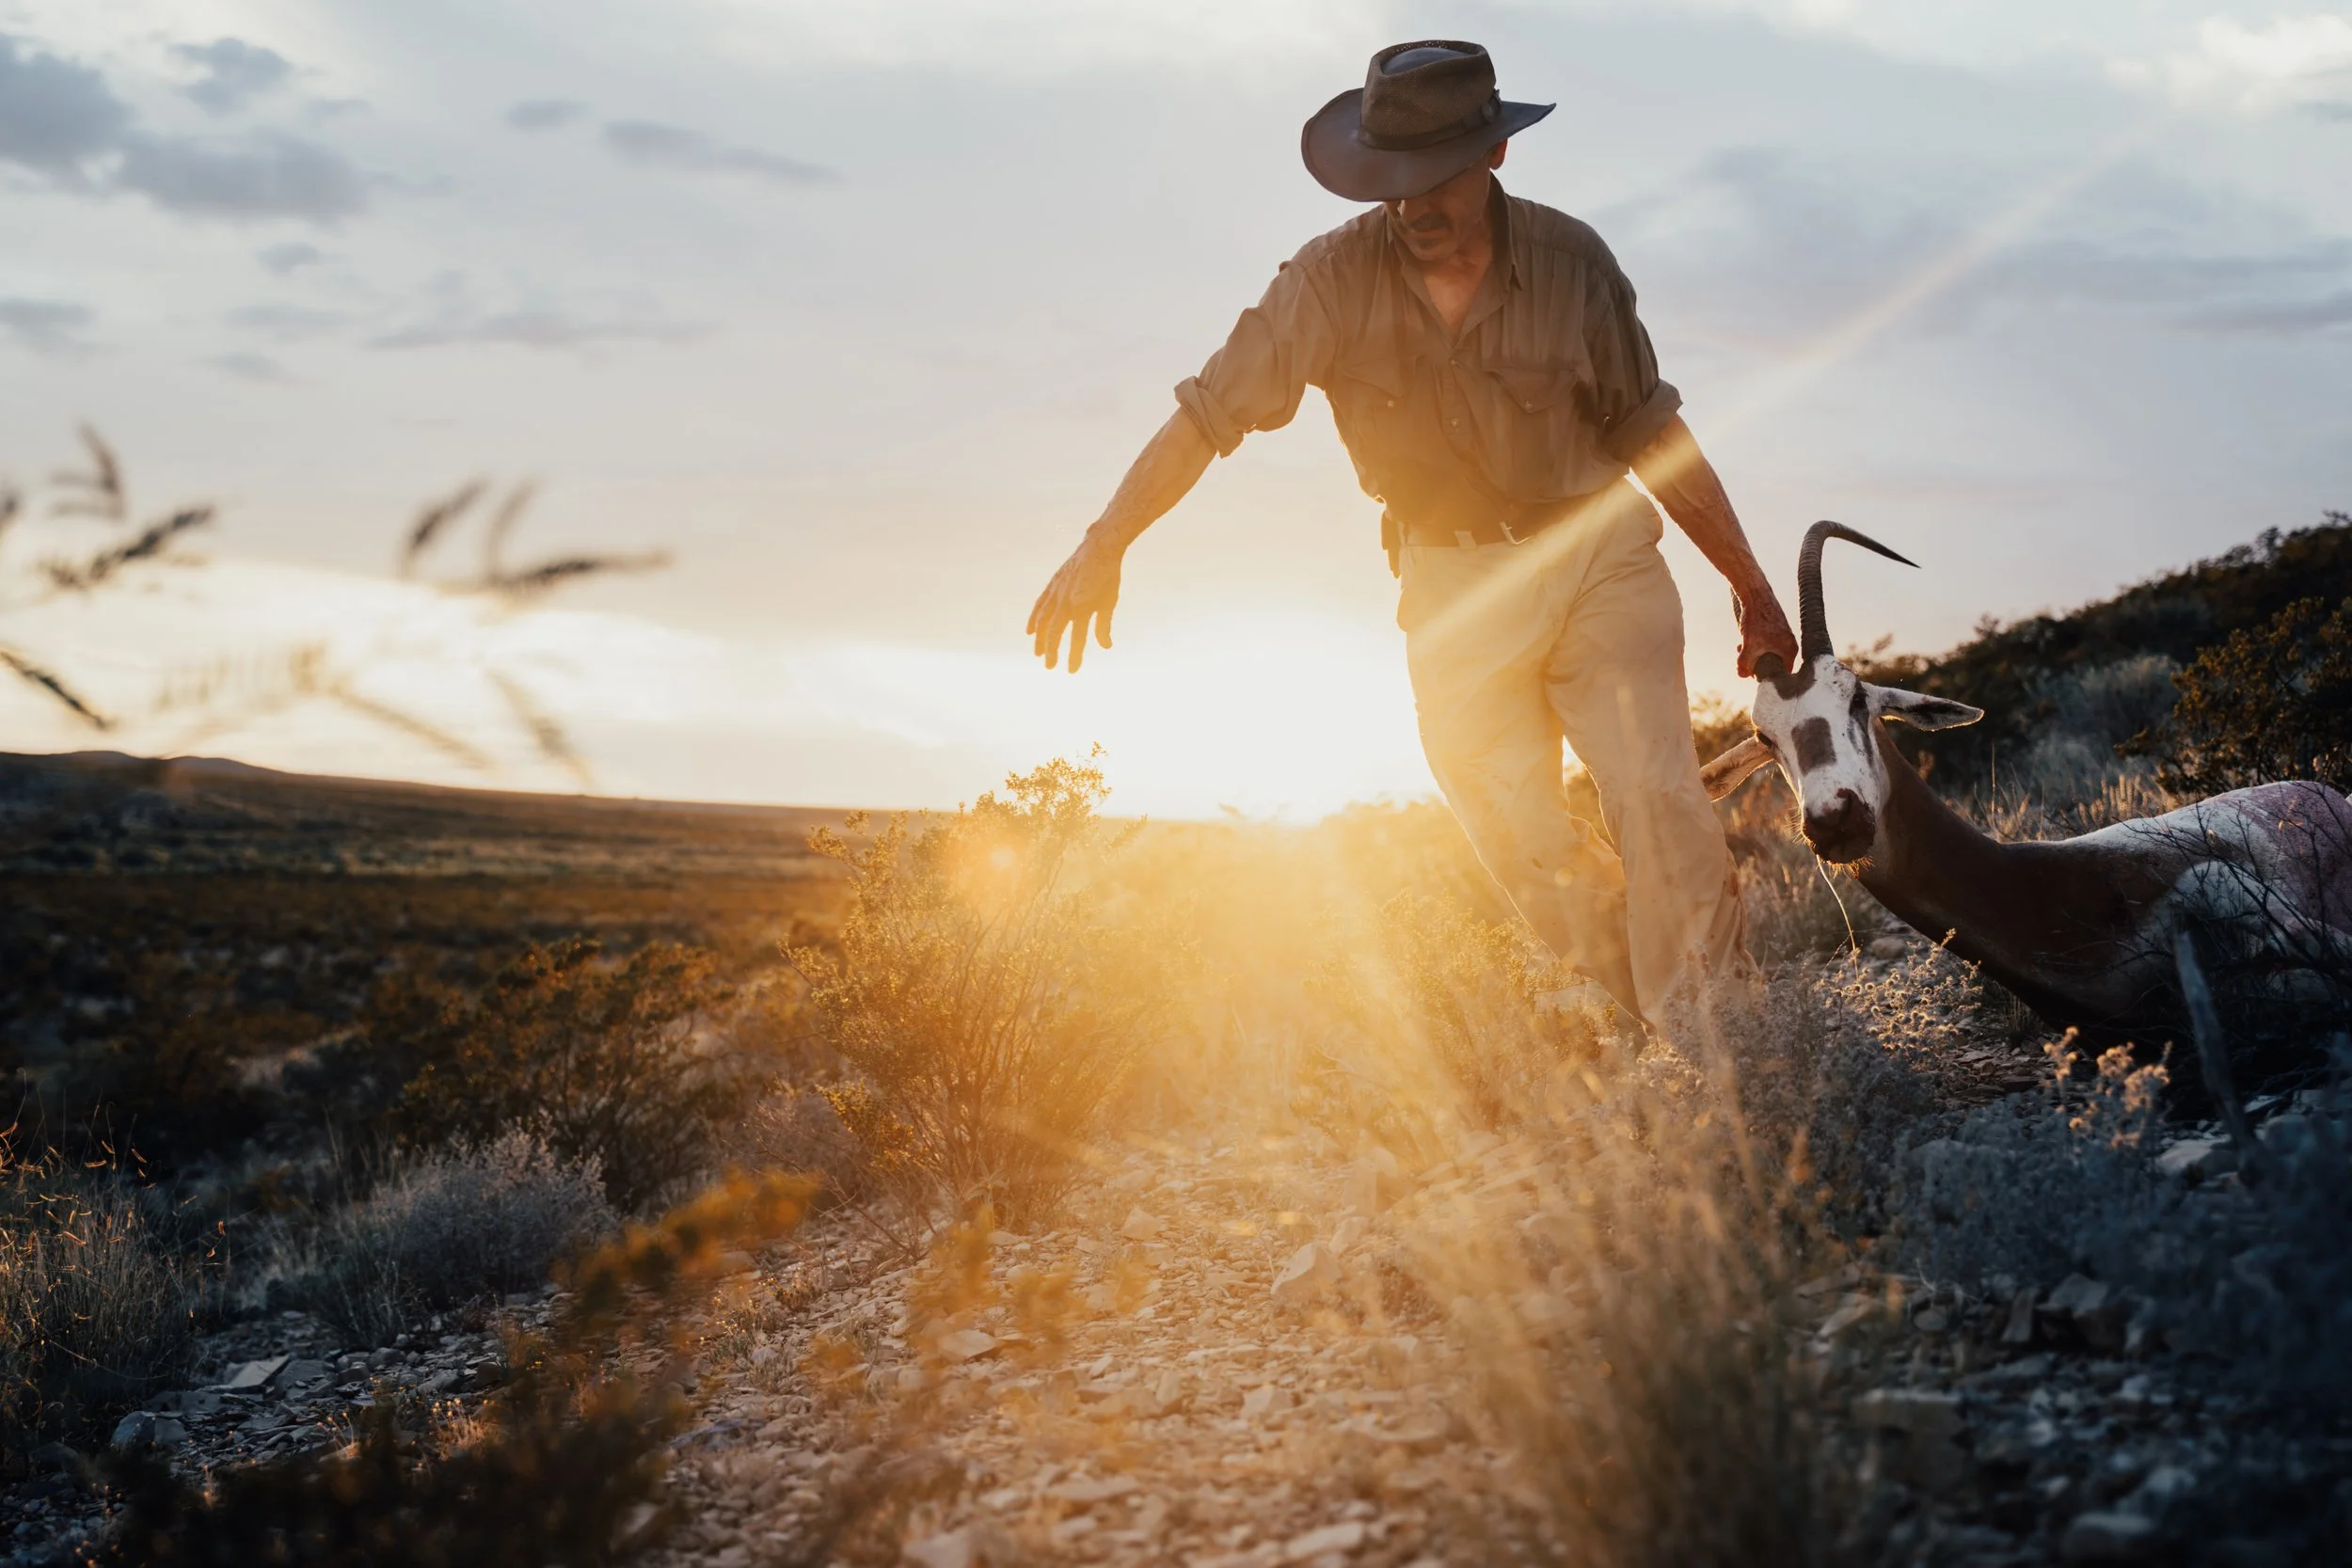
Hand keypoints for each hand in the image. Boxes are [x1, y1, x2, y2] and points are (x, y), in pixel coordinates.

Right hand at [1027, 530, 1123, 671]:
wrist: (1099, 548)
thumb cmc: (1108, 576)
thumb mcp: (1109, 602)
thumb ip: (1104, 626)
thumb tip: (1105, 646)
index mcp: (1083, 609)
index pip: (1077, 639)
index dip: (1074, 657)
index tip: (1071, 671)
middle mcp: (1066, 603)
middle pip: (1054, 633)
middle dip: (1051, 652)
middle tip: (1050, 666)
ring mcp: (1056, 594)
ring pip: (1043, 621)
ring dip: (1040, 639)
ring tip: (1038, 653)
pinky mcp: (1052, 586)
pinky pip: (1039, 606)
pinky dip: (1034, 619)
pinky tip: (1030, 631)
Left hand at [1733, 585, 1797, 678]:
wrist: (1755, 594)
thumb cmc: (1756, 620)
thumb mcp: (1749, 646)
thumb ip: (1745, 664)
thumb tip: (1741, 675)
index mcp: (1790, 650)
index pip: (1781, 673)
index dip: (1765, 676)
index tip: (1751, 672)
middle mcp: (1790, 644)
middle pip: (1772, 664)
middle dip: (1755, 663)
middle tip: (1742, 659)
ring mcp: (1783, 636)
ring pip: (1766, 653)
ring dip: (1752, 654)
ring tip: (1739, 648)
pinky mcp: (1775, 629)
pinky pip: (1765, 643)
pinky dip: (1754, 644)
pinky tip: (1742, 641)